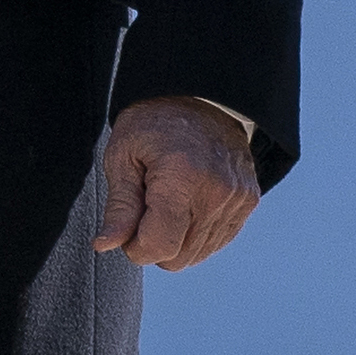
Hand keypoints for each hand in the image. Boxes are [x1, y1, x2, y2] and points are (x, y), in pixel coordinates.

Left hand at [95, 96, 261, 270]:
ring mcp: (238, 199)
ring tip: (170, 200)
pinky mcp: (248, 202)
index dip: (135, 247)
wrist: (202, 95)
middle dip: (155, 242)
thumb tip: (107, 245)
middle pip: (177, 259)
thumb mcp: (123, 155)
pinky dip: (196, 232)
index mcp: (182, 177)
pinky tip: (188, 203)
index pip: (159, 248)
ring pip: (196, 255)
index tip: (128, 224)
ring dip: (176, 238)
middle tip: (146, 207)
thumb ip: (119, 206)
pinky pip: (215, 242)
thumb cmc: (155, 122)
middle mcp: (217, 192)